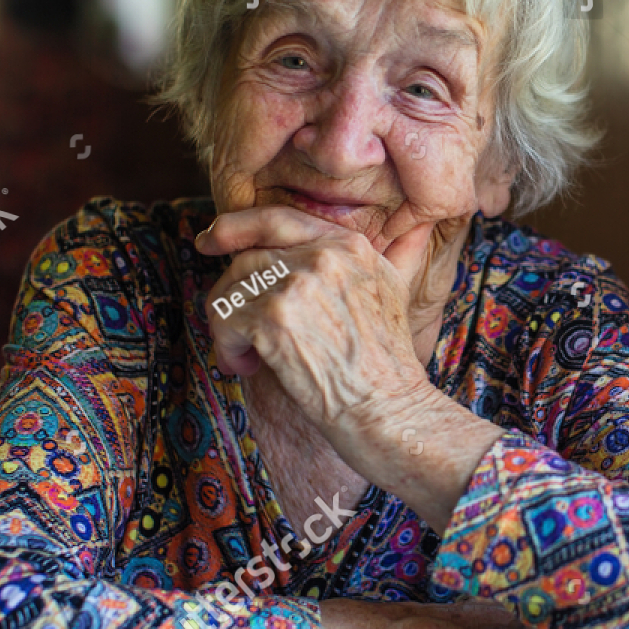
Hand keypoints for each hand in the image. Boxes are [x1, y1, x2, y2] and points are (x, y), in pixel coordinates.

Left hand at [196, 205, 503, 530]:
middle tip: (239, 333)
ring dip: (228, 328)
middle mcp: (324, 256)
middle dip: (231, 297)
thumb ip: (396, 253)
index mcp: (350, 245)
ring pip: (230, 291)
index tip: (210, 239)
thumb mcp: (398, 292)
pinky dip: (227, 349)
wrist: (389, 409)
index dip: (236, 226)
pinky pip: (225, 322)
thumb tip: (417, 226)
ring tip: (249, 357)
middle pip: (247, 259)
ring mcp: (297, 286)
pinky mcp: (274, 320)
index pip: (278, 219)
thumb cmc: (390, 363)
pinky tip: (248, 368)